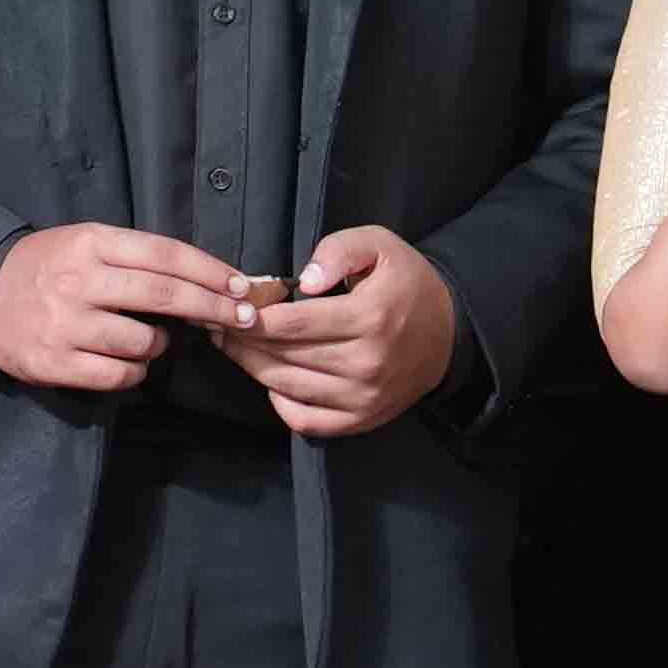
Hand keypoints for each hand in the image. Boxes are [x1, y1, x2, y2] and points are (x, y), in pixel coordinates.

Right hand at [0, 222, 266, 395]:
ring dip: (163, 345)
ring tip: (153, 340)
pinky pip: (119, 374)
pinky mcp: (54, 362)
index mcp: (90, 243)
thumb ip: (136, 258)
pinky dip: (136, 371)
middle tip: (245, 318)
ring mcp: (65, 324)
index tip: (243, 287)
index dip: (211, 271)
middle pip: (164, 295)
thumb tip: (206, 281)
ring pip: (144, 342)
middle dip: (214, 307)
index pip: (165, 254)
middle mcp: (78, 281)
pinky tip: (129, 361)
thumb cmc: (47, 268)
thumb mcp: (84, 243)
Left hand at [220, 223, 459, 436]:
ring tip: (233, 346)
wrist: (448, 332)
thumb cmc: (405, 284)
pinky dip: (280, 404)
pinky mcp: (362, 419)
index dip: (251, 317)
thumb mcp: (379, 245)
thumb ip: (339, 250)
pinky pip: (305, 422)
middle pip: (282, 355)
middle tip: (218, 324)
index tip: (229, 307)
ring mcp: (363, 397)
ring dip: (251, 367)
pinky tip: (270, 380)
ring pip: (286, 386)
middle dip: (242, 340)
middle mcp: (366, 363)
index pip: (291, 324)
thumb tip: (305, 281)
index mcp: (369, 318)